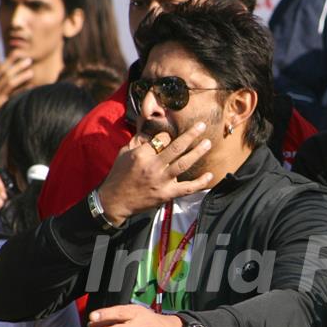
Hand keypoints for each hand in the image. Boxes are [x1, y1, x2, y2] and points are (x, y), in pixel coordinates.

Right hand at [0, 53, 32, 144]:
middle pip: (5, 74)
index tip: (18, 54)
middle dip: (17, 66)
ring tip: (31, 72)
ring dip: (20, 77)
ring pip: (8, 83)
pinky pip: (11, 96)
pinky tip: (30, 87)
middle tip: (29, 60)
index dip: (9, 61)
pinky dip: (21, 91)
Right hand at [98, 122, 212, 225]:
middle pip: (176, 148)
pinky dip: (200, 182)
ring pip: (184, 164)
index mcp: (141, 155)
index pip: (161, 139)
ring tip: (208, 143)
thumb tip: (152, 130)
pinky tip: (210, 175)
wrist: (115, 201)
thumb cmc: (119, 175)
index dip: (168, 134)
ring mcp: (161, 181)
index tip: (171, 134)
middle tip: (202, 125)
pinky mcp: (167, 194)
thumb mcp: (124, 153)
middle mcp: (153, 167)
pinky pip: (187, 188)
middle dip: (191, 135)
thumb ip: (139, 142)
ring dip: (197, 153)